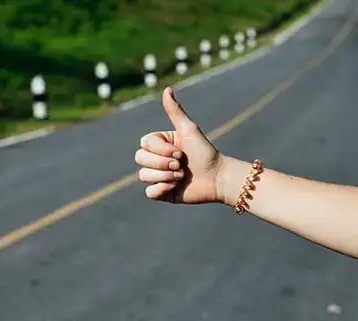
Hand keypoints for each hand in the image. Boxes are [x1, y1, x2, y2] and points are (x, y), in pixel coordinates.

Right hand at [135, 87, 224, 203]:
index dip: (160, 150)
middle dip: (161, 163)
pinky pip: (149, 193)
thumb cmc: (205, 152)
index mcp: (160, 143)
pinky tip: (175, 187)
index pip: (144, 144)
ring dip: (164, 176)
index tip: (180, 152)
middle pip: (140, 159)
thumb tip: (167, 89)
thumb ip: (175, 111)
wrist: (217, 178)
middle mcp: (157, 158)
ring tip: (181, 176)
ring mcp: (158, 176)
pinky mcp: (162, 192)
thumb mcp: (189, 130)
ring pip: (143, 176)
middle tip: (181, 165)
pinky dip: (161, 189)